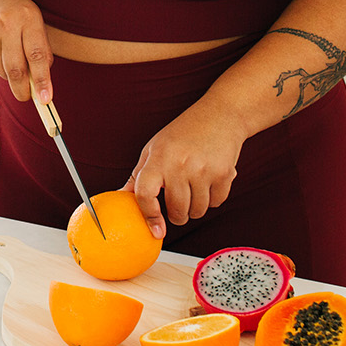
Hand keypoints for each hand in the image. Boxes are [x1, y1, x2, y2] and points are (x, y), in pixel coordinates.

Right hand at [0, 0, 53, 102]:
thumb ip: (41, 48)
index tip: (46, 99)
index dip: (42, 80)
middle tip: (27, 97)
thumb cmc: (13, 10)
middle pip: (16, 69)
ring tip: (11, 58)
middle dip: (23, 90)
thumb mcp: (33, 19)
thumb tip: (42, 84)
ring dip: (10, 76)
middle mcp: (6, 24)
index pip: (36, 55)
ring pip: (2, 72)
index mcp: (27, 17)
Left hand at [126, 104, 246, 238]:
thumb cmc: (184, 132)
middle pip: (176, 210)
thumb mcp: (155, 148)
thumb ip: (139, 175)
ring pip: (197, 211)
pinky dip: (213, 199)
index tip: (156, 230)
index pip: (145, 194)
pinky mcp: (224, 174)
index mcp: (158, 158)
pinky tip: (210, 182)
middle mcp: (180, 164)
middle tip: (178, 205)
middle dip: (177, 215)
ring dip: (196, 209)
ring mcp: (203, 170)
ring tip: (194, 190)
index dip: (149, 215)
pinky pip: (216, 203)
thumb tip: (121, 197)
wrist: (220, 115)